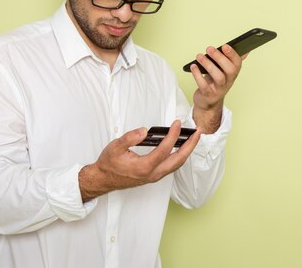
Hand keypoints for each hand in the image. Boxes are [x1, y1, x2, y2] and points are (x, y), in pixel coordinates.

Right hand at [78, 120, 201, 201]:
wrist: (104, 179)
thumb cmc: (109, 164)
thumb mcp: (115, 147)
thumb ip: (129, 138)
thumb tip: (144, 131)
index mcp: (144, 167)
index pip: (165, 149)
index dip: (173, 135)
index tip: (177, 123)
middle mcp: (153, 174)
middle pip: (178, 159)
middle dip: (190, 145)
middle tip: (197, 132)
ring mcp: (155, 176)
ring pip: (177, 164)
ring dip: (187, 151)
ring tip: (193, 138)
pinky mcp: (154, 176)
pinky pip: (172, 166)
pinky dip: (180, 156)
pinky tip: (181, 147)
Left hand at [189, 44, 244, 133]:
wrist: (208, 102)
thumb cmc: (215, 83)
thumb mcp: (225, 72)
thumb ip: (233, 61)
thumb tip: (246, 51)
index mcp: (232, 74)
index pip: (237, 64)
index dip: (232, 54)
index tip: (224, 46)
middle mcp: (228, 81)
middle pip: (230, 70)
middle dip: (220, 58)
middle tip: (209, 48)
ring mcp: (219, 89)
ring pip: (218, 77)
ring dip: (208, 65)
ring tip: (199, 56)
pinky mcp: (208, 95)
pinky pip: (204, 85)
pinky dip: (197, 75)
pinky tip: (193, 67)